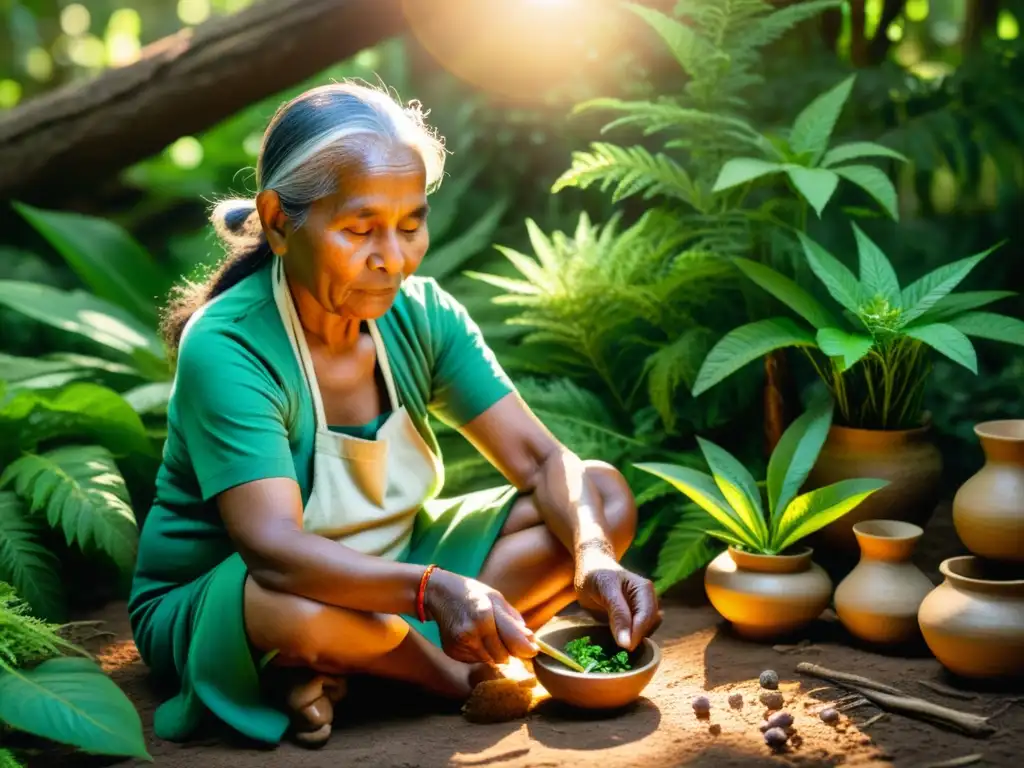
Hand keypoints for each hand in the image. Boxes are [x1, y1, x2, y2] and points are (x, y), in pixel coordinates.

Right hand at [422, 569, 538, 664]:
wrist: (439, 593)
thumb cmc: (472, 593)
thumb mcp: (495, 598)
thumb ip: (513, 620)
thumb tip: (530, 640)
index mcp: (485, 614)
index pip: (512, 642)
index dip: (525, 649)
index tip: (533, 651)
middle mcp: (471, 632)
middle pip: (502, 656)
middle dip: (509, 651)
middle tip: (508, 640)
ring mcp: (460, 643)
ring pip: (490, 661)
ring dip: (495, 653)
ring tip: (488, 634)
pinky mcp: (452, 652)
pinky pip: (476, 660)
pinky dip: (480, 653)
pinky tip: (475, 638)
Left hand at [575, 551, 660, 650]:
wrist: (591, 571)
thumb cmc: (597, 575)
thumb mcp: (606, 590)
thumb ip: (618, 614)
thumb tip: (627, 643)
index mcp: (645, 590)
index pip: (647, 617)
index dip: (637, 634)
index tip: (624, 647)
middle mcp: (648, 602)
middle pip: (649, 627)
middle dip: (635, 637)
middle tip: (616, 646)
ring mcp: (642, 612)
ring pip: (645, 634)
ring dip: (632, 640)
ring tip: (613, 639)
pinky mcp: (634, 621)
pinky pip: (636, 635)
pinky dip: (627, 639)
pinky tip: (614, 637)